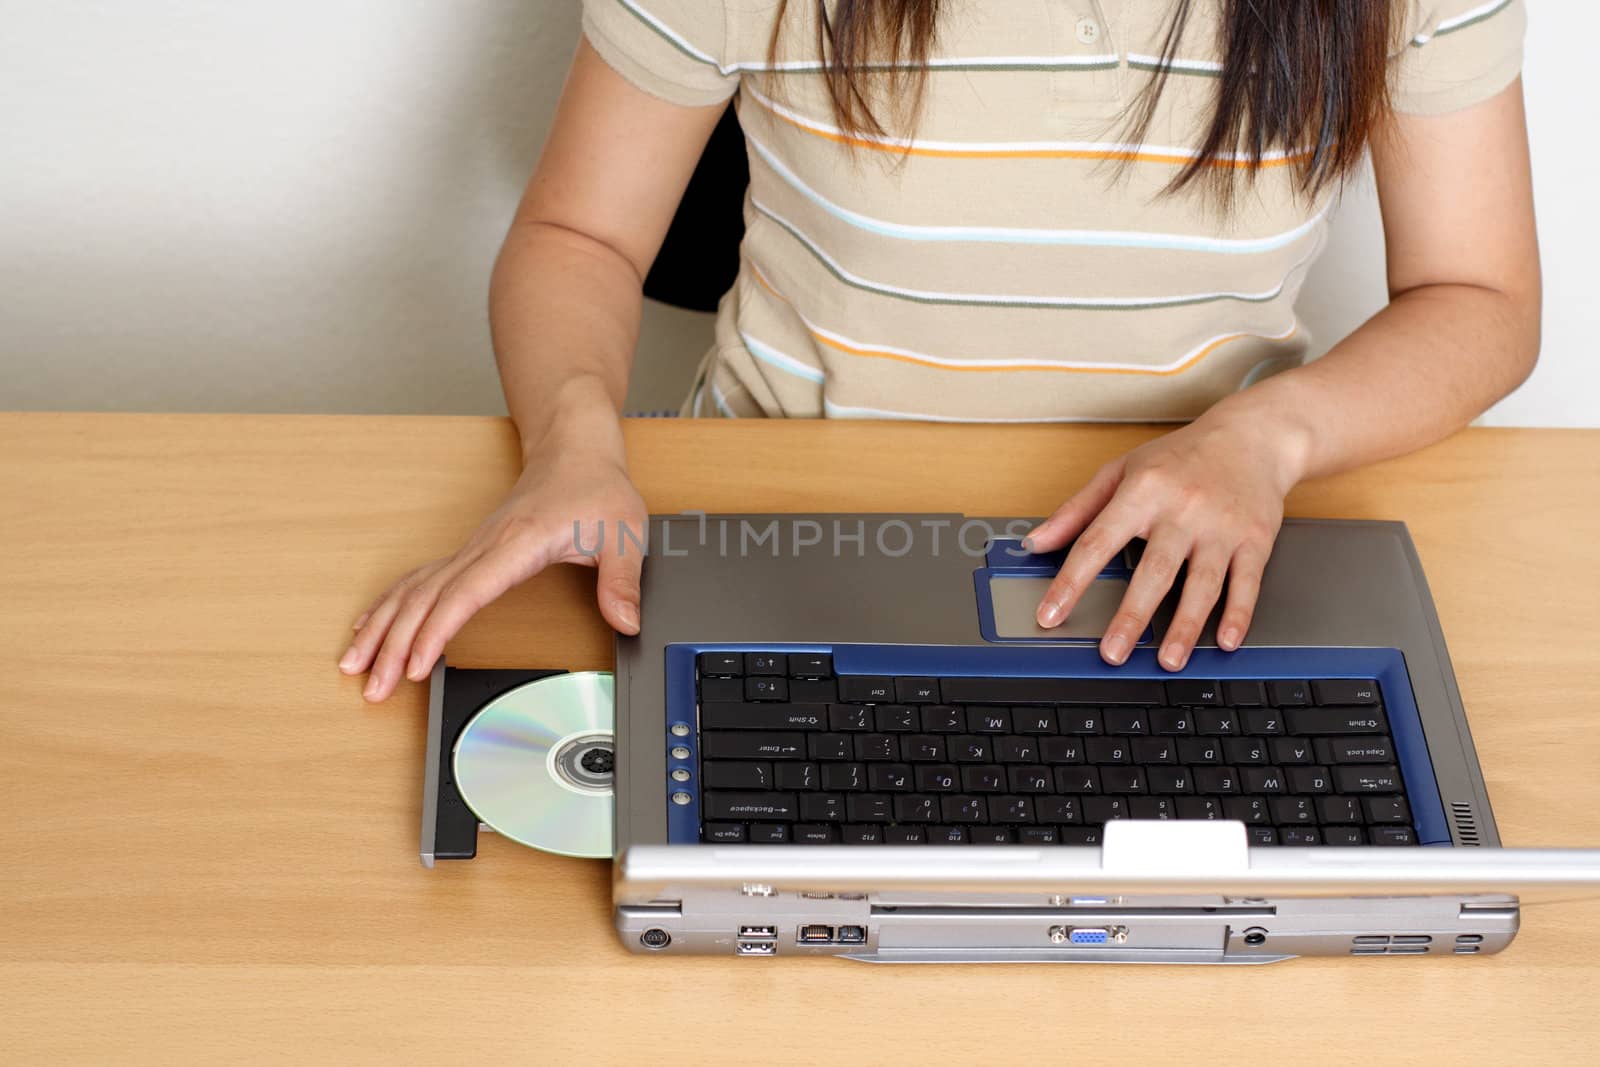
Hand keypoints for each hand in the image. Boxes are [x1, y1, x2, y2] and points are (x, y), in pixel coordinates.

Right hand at [338, 453, 646, 701]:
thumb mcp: (625, 532)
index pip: (465, 592)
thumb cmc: (595, 485)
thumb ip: (624, 581)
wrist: (573, 445)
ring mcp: (472, 547)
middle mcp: (484, 546)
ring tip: (354, 665)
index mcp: (517, 543)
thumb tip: (626, 622)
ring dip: (381, 626)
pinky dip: (391, 604)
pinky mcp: (471, 551)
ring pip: (414, 588)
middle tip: (373, 686)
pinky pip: (421, 579)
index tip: (415, 666)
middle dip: (393, 644)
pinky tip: (370, 626)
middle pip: (426, 597)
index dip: (436, 631)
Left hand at [1025, 409, 1308, 670]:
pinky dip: (1238, 613)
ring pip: (1202, 583)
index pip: (1097, 542)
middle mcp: (1182, 510)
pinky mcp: (1255, 539)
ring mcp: (1221, 527)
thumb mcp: (1121, 471)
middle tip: (1113, 653)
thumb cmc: (1179, 457)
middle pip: (1154, 571)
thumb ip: (1076, 511)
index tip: (1051, 614)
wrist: (1251, 437)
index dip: (1071, 582)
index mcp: (1142, 492)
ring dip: (1185, 626)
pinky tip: (1224, 640)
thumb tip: (1036, 543)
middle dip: (1132, 616)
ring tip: (1168, 660)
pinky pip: (1247, 582)